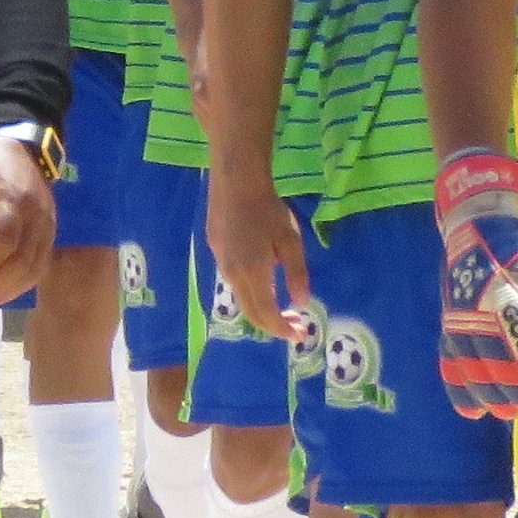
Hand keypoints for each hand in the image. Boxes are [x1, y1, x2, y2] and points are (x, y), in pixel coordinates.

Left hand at [0, 131, 52, 305]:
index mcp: (12, 196)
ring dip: (8, 290)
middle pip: (23, 260)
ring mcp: (48, 225)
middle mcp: (36, 214)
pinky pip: (40, 266)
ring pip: (35, 268)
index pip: (5, 237)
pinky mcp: (50, 234)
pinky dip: (20, 284)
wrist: (20, 148)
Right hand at [205, 159, 309, 349]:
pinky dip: (250, 294)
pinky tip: (262, 284)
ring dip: (261, 311)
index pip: (267, 314)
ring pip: (240, 299)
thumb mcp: (291, 241)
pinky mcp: (216, 252)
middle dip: (273, 326)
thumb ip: (296, 274)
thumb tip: (301, 303)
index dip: (283, 329)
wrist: (236, 183)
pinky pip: (233, 282)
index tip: (300, 334)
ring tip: (281, 310)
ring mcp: (221, 264)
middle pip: (250, 313)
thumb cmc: (268, 210)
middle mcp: (232, 275)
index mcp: (252, 274)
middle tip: (294, 327)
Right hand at [433, 147, 517, 420]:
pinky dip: (459, 388)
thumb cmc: (511, 239)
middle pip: (490, 354)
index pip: (514, 327)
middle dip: (510, 384)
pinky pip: (450, 361)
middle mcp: (473, 307)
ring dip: (487, 392)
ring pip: (469, 364)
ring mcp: (458, 318)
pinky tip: (471, 414)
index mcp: (498, 287)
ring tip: (506, 414)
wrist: (469, 223)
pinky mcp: (450, 325)